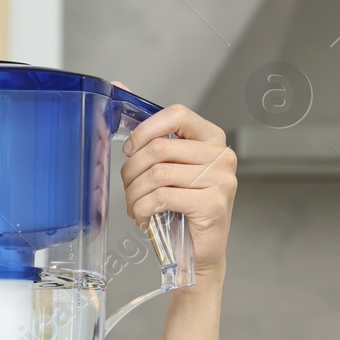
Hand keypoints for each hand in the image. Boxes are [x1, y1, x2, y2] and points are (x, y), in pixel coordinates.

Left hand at [114, 83, 236, 276]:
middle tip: (128, 189)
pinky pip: (161, 197)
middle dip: (131, 171)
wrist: (196, 252)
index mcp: (211, 138)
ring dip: (134, 195)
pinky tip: (145, 218)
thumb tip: (117, 86)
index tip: (130, 149)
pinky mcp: (213, 204)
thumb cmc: (178, 207)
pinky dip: (143, 210)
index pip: (176, 114)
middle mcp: (221, 155)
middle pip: (159, 148)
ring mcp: (221, 180)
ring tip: (136, 207)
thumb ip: (150, 132)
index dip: (144, 130)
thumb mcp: (165, 166)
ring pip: (156, 174)